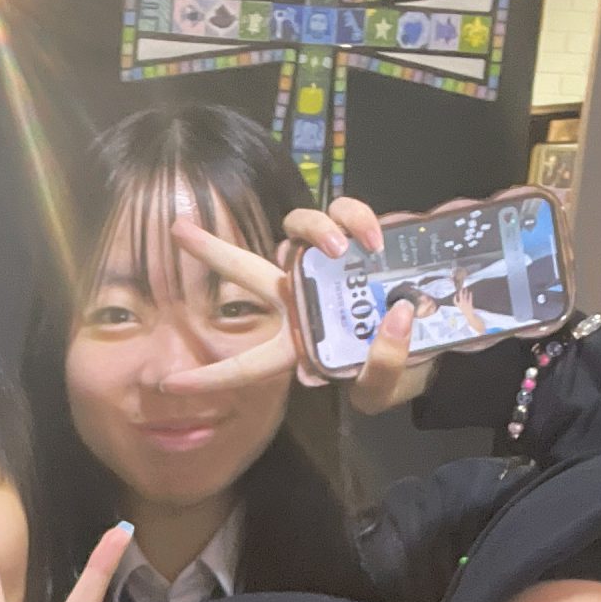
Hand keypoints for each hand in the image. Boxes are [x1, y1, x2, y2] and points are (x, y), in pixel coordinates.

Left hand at [163, 199, 438, 414]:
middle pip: (248, 271)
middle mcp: (300, 296)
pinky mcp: (355, 237)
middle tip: (175, 229)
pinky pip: (345, 213)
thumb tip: (393, 318)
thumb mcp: (383, 388)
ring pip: (297, 231)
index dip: (212, 377)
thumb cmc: (393, 365)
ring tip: (341, 248)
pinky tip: (373, 239)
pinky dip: (358, 219)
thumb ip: (383, 369)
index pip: (247, 362)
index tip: (170, 383)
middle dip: (212, 250)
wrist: (430, 331)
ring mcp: (325, 264)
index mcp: (296, 341)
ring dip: (315, 230)